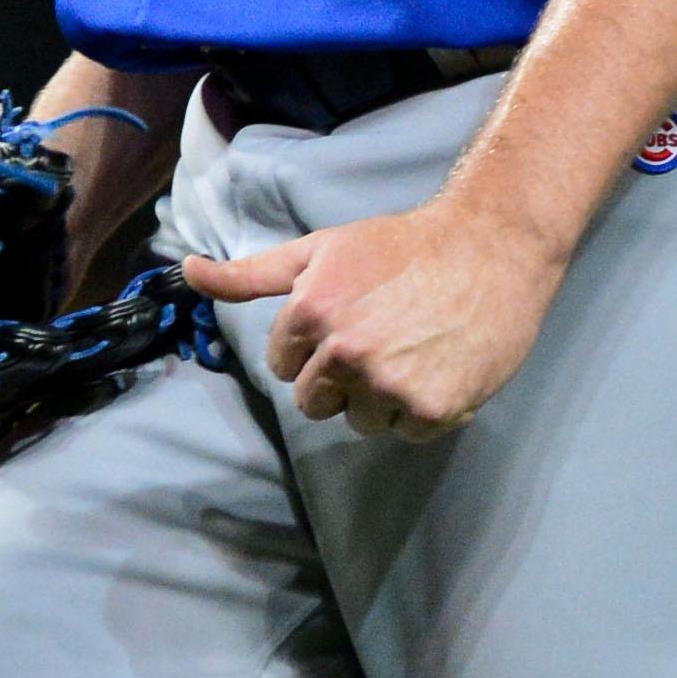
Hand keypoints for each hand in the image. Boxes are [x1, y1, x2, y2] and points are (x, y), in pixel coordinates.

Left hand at [182, 200, 563, 439]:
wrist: (491, 246)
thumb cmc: (401, 245)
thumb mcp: (320, 249)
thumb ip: (251, 272)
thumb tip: (186, 270)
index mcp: (311, 312)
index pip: (281, 365)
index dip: (310, 346)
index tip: (346, 321)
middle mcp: (344, 351)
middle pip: (313, 402)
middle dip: (338, 378)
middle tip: (379, 337)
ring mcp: (388, 384)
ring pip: (358, 422)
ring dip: (378, 398)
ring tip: (411, 349)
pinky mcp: (432, 409)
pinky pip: (405, 432)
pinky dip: (420, 408)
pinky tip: (437, 366)